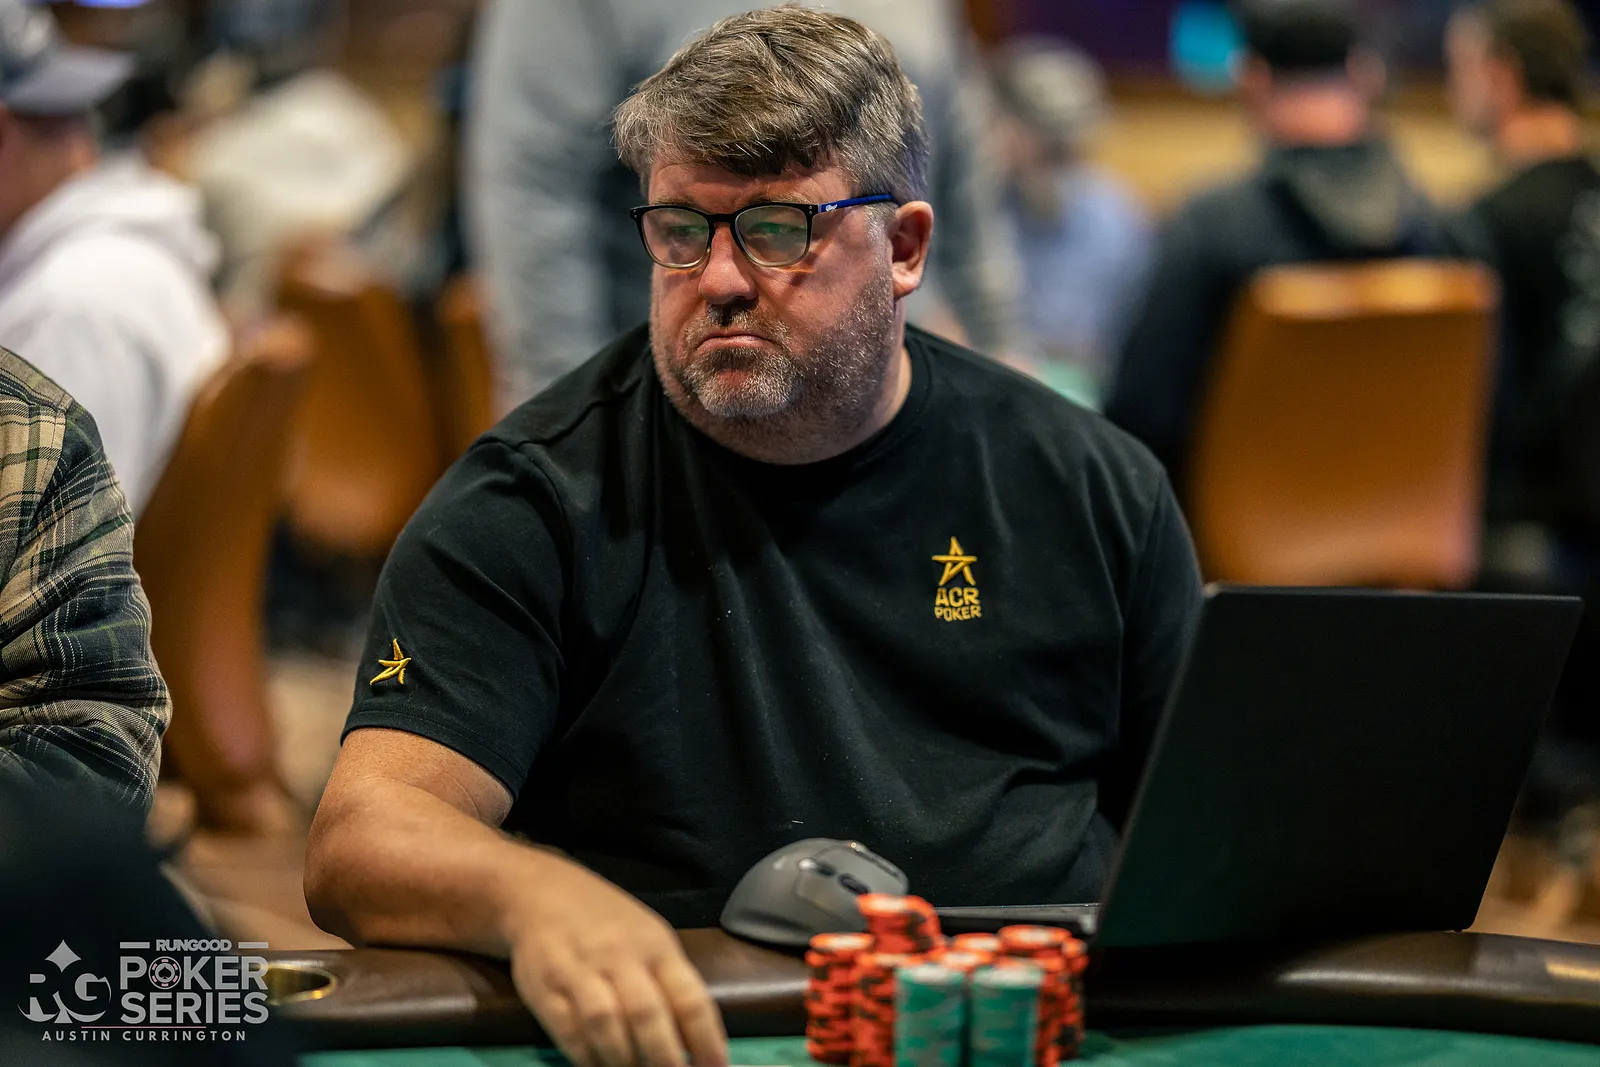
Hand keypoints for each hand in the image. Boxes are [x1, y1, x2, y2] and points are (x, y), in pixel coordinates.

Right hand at [502, 855, 728, 1066]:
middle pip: (647, 1014)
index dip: (707, 1040)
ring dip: (625, 1062)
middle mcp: (620, 957)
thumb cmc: (607, 922)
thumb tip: (698, 1042)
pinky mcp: (545, 990)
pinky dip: (588, 1057)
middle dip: (665, 1059)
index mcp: (657, 947)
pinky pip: (569, 1032)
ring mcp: (580, 972)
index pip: (690, 997)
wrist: (540, 893)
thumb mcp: (649, 938)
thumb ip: (670, 984)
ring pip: (606, 1024)